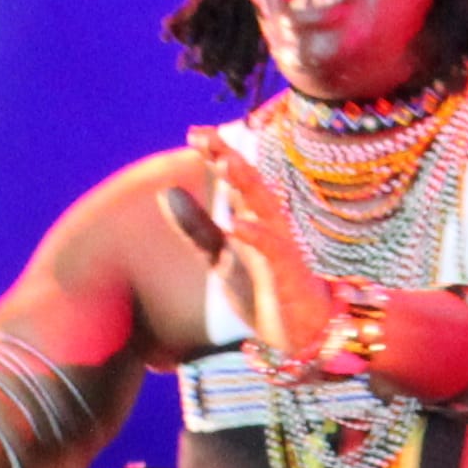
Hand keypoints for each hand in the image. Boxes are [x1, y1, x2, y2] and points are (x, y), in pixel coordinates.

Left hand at [159, 144, 333, 370]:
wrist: (301, 335)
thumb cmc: (265, 292)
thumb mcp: (220, 258)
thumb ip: (196, 227)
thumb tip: (167, 191)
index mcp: (253, 221)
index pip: (235, 180)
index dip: (218, 155)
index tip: (195, 132)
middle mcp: (269, 227)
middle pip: (250, 184)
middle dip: (229, 157)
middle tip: (206, 135)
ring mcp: (282, 248)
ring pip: (265, 207)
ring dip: (247, 183)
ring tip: (225, 162)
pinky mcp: (289, 274)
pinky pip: (273, 250)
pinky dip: (256, 235)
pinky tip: (237, 224)